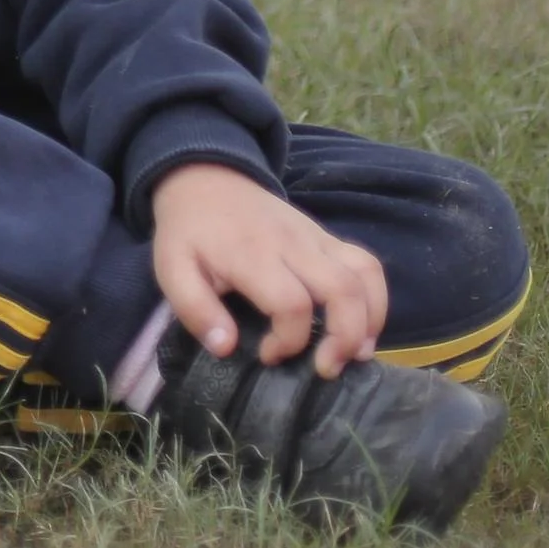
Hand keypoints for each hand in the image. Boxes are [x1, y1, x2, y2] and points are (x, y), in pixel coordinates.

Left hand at [149, 162, 388, 374]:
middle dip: (345, 338)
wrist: (204, 178)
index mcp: (252, 254)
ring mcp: (316, 238)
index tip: (267, 355)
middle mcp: (292, 244)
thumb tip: (225, 347)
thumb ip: (194, 309)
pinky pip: (367, 265)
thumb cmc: (189, 231)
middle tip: (326, 369)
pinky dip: (376, 300)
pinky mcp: (328, 238)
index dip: (288, 341)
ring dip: (371, 321)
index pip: (290, 303)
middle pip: (342, 290)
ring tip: (354, 355)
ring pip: (364, 276)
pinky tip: (364, 328)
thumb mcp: (171, 268)